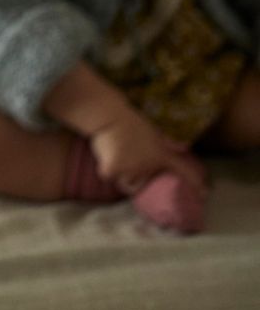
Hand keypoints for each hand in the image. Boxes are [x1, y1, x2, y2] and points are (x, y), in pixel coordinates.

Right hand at [89, 108, 205, 194]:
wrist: (109, 116)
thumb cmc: (130, 119)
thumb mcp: (153, 129)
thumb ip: (167, 141)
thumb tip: (183, 146)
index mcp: (162, 155)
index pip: (185, 171)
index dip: (197, 184)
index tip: (204, 194)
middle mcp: (149, 168)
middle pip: (145, 182)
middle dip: (139, 176)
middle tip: (131, 163)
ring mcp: (131, 171)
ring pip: (126, 181)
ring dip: (123, 175)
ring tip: (116, 159)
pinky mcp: (113, 171)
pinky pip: (108, 175)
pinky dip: (106, 168)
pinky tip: (104, 155)